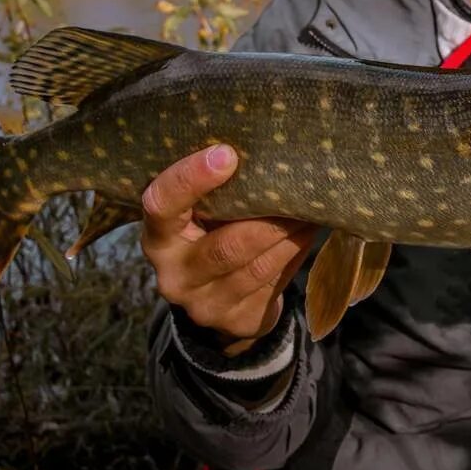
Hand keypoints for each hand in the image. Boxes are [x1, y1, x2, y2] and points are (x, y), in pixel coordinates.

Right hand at [140, 144, 316, 354]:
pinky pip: (274, 284)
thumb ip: (215, 192)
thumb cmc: (210, 235)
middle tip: (297, 190)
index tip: (227, 154)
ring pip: (257, 267)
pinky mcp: (238, 321)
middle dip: (268, 219)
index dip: (190, 179)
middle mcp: (175, 276)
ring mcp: (205, 305)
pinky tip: (308, 233)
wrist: (218, 300)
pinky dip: (295, 254)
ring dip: (290, 235)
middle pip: (226, 246)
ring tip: (312, 209)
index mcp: (159, 239)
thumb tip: (262, 148)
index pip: (161, 205)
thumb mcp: (200, 215)